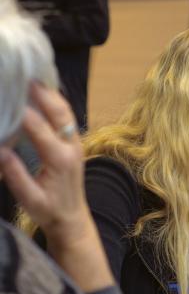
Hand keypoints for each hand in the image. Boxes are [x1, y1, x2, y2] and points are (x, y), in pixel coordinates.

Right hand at [0, 84, 84, 242]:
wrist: (72, 219)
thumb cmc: (49, 211)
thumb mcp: (29, 199)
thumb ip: (15, 175)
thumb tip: (0, 150)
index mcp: (60, 160)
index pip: (40, 129)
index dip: (24, 112)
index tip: (9, 96)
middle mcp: (72, 148)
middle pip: (60, 113)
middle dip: (43, 93)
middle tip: (24, 74)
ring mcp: (76, 144)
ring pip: (67, 112)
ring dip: (51, 94)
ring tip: (33, 77)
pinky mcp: (74, 144)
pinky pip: (67, 118)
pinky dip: (55, 103)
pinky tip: (42, 93)